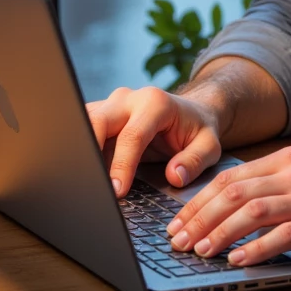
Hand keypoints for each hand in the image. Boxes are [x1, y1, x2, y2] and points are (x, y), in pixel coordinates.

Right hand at [86, 84, 223, 195]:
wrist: (191, 111)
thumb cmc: (198, 129)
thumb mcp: (210, 145)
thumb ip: (195, 160)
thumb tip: (174, 176)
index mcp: (155, 103)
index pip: (132, 136)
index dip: (122, 165)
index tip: (117, 191)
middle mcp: (129, 99)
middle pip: (98, 121)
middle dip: (90, 153)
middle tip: (92, 186)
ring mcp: (112, 104)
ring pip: (84, 121)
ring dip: (81, 149)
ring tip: (83, 180)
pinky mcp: (102, 113)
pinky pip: (83, 127)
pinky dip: (80, 147)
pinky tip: (83, 170)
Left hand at [165, 143, 290, 264]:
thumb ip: (283, 182)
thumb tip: (242, 203)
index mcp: (289, 159)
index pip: (230, 177)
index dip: (198, 201)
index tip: (179, 221)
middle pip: (232, 193)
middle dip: (198, 219)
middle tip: (177, 242)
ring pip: (250, 211)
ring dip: (219, 233)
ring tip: (200, 252)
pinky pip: (282, 235)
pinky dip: (255, 249)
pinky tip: (239, 261)